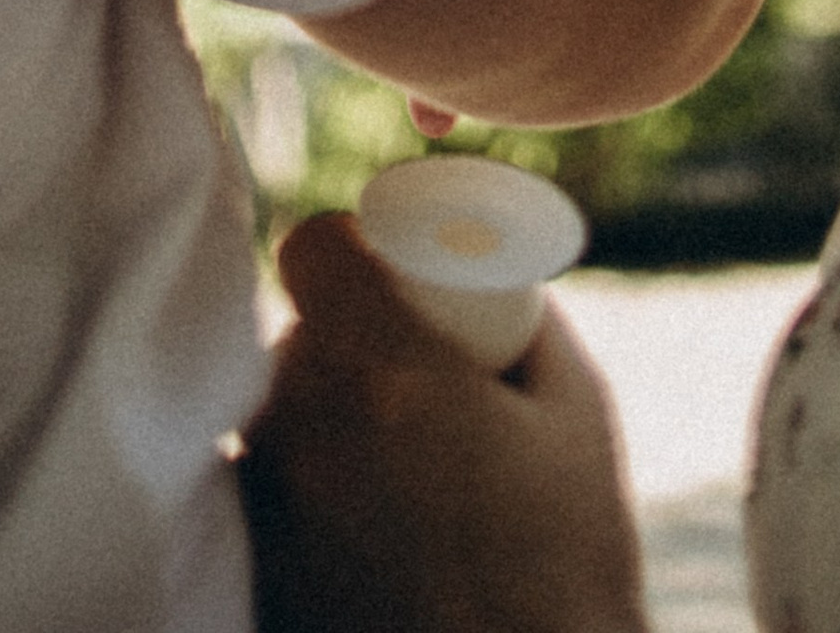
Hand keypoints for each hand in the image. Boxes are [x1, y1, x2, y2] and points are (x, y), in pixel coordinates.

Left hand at [240, 215, 648, 632]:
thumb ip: (527, 324)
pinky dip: (295, 510)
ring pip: (268, 427)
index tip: (375, 277)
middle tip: (405, 396)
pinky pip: (259, 510)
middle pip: (291, 344)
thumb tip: (489, 280)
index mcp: (392, 371)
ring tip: (390, 485)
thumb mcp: (580, 417)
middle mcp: (311, 435)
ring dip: (313, 432)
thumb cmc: (570, 572)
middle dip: (341, 353)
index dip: (342, 254)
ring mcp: (272, 522)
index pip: (309, 251)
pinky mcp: (259, 587)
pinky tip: (361, 544)